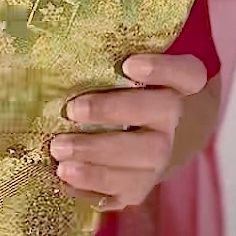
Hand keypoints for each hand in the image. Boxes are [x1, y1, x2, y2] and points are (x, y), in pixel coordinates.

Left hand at [49, 53, 209, 211]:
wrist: (128, 142)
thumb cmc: (108, 95)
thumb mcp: (109, 75)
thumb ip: (96, 62)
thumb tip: (47, 44)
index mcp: (171, 86)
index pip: (187, 73)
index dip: (163, 68)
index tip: (129, 64)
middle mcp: (170, 122)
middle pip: (161, 113)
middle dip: (114, 111)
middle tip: (72, 110)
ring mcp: (157, 158)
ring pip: (143, 159)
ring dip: (98, 156)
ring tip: (59, 151)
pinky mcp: (137, 187)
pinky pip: (121, 192)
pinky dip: (91, 186)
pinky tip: (63, 178)